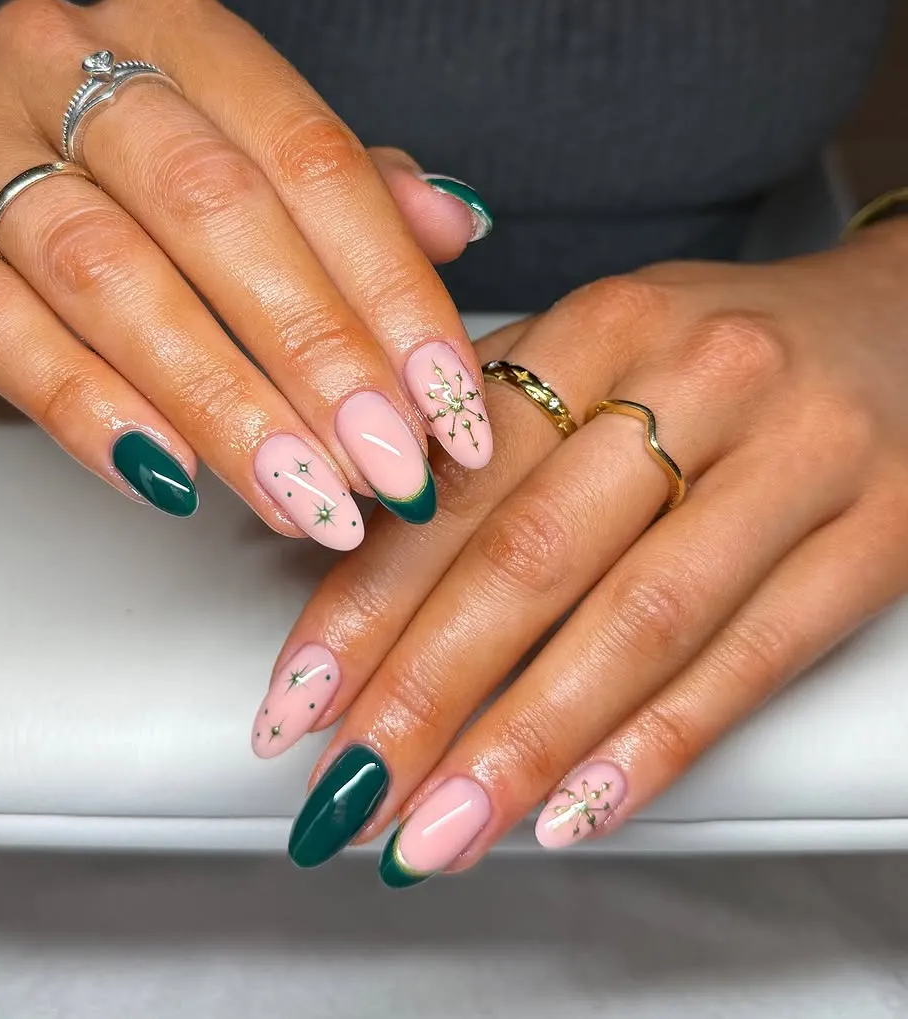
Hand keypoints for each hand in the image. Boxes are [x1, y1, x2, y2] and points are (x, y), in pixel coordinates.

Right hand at [0, 0, 493, 533]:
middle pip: (214, 207)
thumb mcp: (241, 175)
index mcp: (172, 27)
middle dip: (314, 352)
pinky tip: (163, 482)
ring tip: (299, 498)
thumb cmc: (121, 195)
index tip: (448, 403)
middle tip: (384, 468)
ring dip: (218, 400)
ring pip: (109, 271)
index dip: (390, 286)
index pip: (309, 154)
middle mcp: (58, 53)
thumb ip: (348, 194)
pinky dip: (85, 407)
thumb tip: (458, 222)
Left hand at [256, 228, 907, 876]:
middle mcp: (702, 378)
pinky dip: (658, 744)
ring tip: (445, 825)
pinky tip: (578, 806)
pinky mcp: (879, 538)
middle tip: (350, 785)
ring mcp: (800, 459)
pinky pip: (753, 659)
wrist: (907, 328)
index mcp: (608, 321)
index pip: (463, 477)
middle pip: (537, 554)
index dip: (369, 597)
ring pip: (641, 621)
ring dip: (528, 742)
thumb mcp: (604, 341)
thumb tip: (357, 542)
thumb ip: (492, 428)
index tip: (299, 694)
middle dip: (426, 688)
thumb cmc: (725, 351)